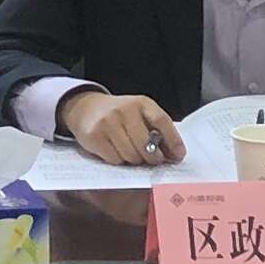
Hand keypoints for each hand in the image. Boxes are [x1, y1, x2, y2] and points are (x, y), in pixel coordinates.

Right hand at [61, 88, 183, 165]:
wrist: (86, 108)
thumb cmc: (119, 114)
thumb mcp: (140, 113)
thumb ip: (156, 130)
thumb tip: (173, 155)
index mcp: (141, 103)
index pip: (162, 122)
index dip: (173, 141)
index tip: (178, 156)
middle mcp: (124, 110)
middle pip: (146, 145)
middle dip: (153, 158)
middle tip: (153, 160)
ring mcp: (108, 123)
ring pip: (131, 156)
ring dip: (135, 160)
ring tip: (132, 153)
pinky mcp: (94, 136)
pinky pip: (115, 159)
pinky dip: (119, 160)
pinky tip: (116, 151)